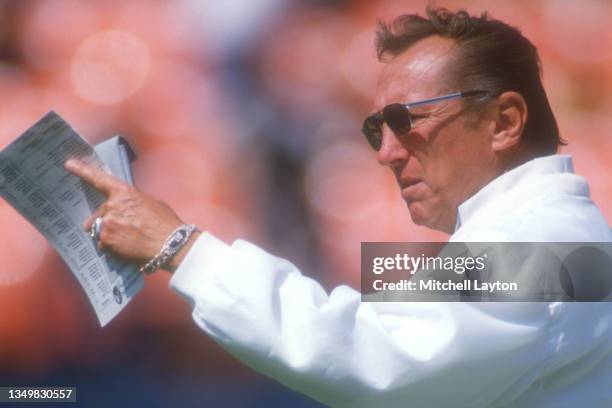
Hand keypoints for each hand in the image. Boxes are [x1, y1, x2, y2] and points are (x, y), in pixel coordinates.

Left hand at [64, 159, 196, 270]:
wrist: (169, 244)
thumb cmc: (165, 223)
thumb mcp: (151, 203)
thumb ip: (132, 202)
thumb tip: (126, 207)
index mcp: (124, 193)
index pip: (99, 179)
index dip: (82, 171)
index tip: (69, 164)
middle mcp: (111, 207)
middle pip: (101, 213)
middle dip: (109, 221)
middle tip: (126, 229)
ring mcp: (107, 225)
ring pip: (102, 230)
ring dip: (111, 235)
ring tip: (130, 240)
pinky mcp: (106, 242)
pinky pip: (104, 245)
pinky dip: (113, 248)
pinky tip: (128, 248)